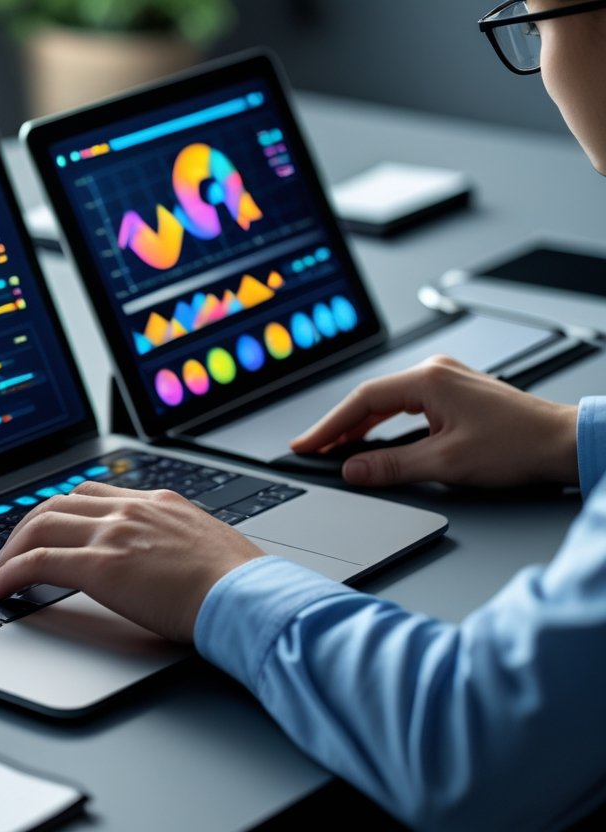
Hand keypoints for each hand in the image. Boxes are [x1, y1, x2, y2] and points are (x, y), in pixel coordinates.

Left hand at [0, 481, 264, 642]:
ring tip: (0, 574)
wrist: (249, 597)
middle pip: (58, 503)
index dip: (62, 511)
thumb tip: (170, 565)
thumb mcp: (207, 548)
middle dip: (27, 528)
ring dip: (12, 549)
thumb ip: (178, 545)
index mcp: (158, 503)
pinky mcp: (101, 565)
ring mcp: (114, 533)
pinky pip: (38, 561)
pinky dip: (11, 572)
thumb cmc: (240, 585)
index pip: (94, 492)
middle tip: (12, 552)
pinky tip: (1, 589)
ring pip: (39, 525)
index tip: (47, 528)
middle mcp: (131, 508)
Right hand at [290, 355, 578, 487]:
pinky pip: (406, 406)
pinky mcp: (454, 394)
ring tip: (337, 449)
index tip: (308, 444)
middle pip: (371, 399)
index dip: (329, 426)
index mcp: (429, 380)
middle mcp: (436, 373)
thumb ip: (392, 466)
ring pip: (388, 403)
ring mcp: (446, 381)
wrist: (563, 443)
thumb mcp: (446, 462)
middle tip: (315, 450)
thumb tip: (354, 469)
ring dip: (361, 427)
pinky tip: (373, 440)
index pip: (363, 400)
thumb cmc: (518, 445)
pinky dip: (384, 424)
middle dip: (340, 427)